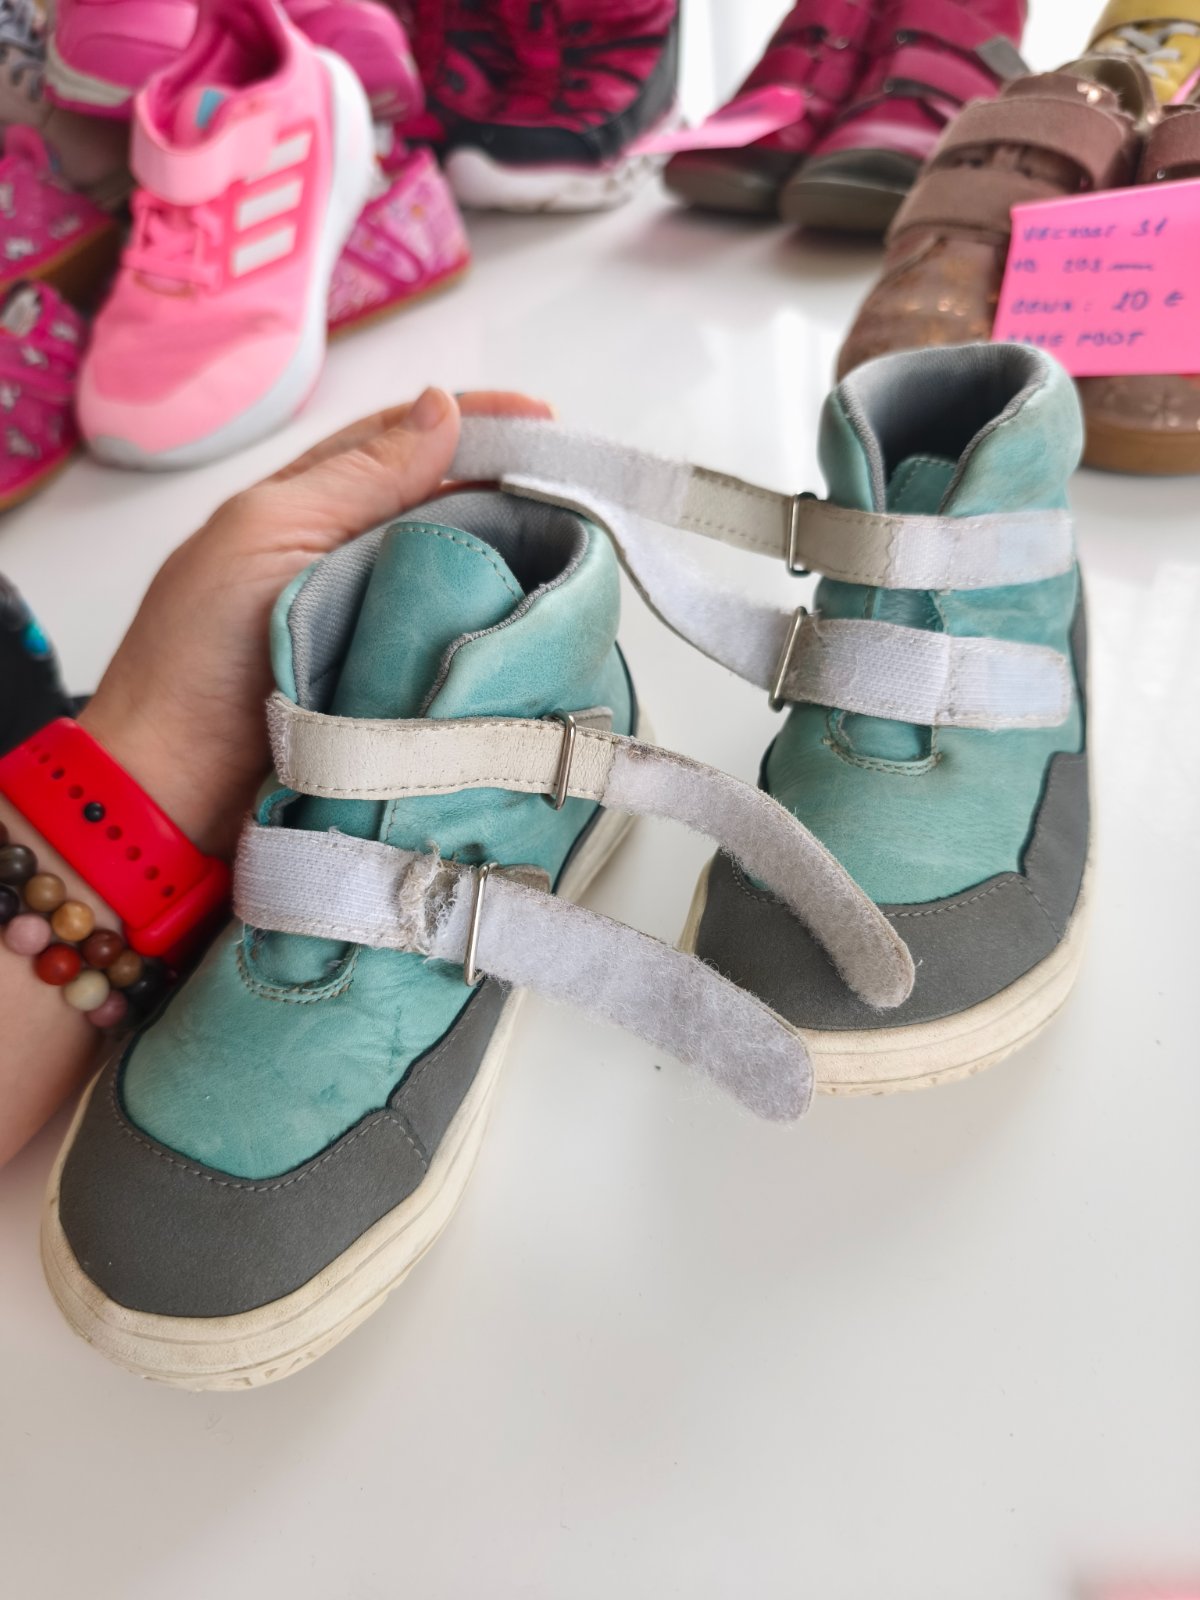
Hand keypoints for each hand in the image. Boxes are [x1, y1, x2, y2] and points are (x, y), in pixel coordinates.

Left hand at [79, 388, 550, 855]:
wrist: (172, 791)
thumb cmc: (196, 656)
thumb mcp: (267, 535)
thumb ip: (355, 478)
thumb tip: (440, 408)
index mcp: (310, 508)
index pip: (403, 444)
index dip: (473, 422)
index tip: (544, 417)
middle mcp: (351, 560)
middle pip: (446, 508)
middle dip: (511, 490)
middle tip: (581, 489)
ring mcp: (378, 626)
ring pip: (463, 577)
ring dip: (516, 561)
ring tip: (579, 549)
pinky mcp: (398, 689)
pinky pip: (461, 650)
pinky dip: (501, 634)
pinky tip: (545, 622)